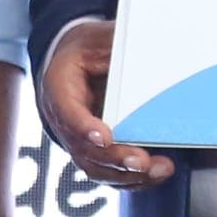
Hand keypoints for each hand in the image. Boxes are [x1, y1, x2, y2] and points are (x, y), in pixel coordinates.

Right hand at [39, 20, 173, 187]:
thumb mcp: (101, 37)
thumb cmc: (88, 48)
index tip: (104, 137)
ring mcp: (76, 139)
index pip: (66, 110)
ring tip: (158, 170)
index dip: (83, 127)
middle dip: (113, 159)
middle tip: (140, 161)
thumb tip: (156, 51)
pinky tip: (156, 174)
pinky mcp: (93, 152)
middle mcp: (62, 119)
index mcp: (58, 85)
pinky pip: (109, 172)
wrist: (75, 61)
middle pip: (82, 147)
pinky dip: (132, 178)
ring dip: (127, 175)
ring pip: (96, 166)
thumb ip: (119, 45)